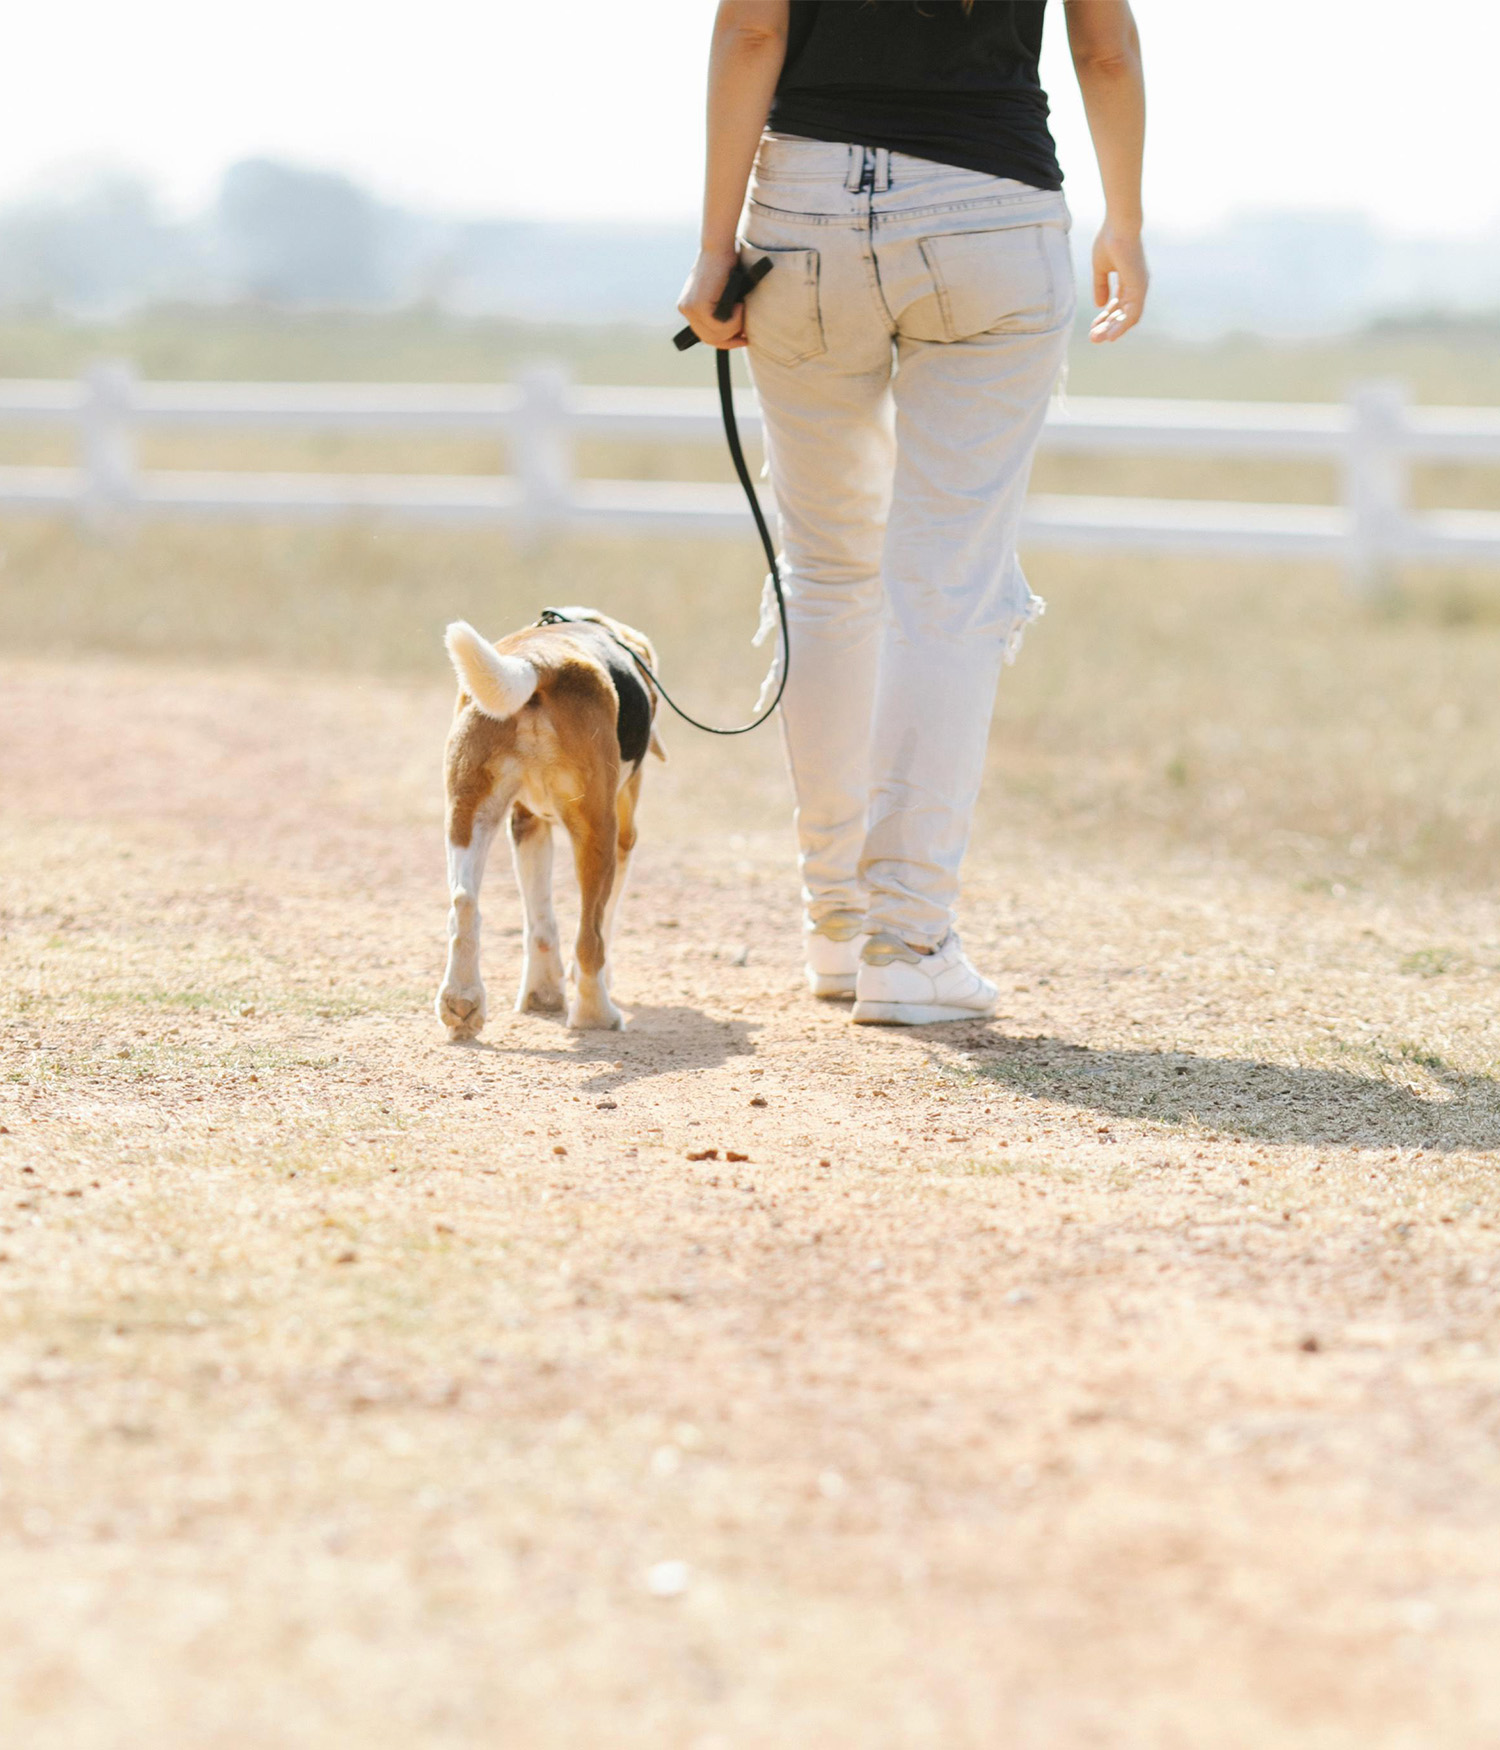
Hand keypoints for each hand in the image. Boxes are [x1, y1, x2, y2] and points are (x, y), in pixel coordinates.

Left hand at [677, 246, 748, 349]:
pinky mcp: (698, 306)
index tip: (741, 339)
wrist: (720, 246)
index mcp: (688, 307)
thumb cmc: (727, 265)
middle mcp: (685, 309)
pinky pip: (720, 326)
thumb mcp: (723, 293)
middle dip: (730, 339)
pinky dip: (734, 320)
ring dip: (735, 327)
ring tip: (742, 309)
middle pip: (709, 339)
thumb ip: (723, 311)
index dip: (724, 342)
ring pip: (716, 335)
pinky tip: (739, 305)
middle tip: (746, 334)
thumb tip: (737, 333)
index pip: (704, 335)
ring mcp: (690, 308)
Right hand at [1089, 222, 1147, 342]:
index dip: (1105, 317)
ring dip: (1113, 330)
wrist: (1119, 226)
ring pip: (1128, 318)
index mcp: (1129, 281)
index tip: (1092, 327)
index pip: (1117, 305)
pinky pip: (1132, 314)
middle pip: (1122, 314)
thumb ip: (1100, 286)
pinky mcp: (1140, 288)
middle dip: (1107, 326)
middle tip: (1092, 338)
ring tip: (1097, 339)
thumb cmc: (1110, 240)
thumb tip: (1099, 305)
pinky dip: (1122, 326)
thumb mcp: (1101, 268)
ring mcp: (1140, 288)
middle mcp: (1137, 286)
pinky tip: (1111, 335)